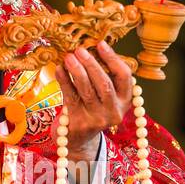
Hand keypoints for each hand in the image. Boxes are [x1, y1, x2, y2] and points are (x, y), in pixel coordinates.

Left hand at [54, 41, 133, 161]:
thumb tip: (90, 47)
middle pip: (105, 83)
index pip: (125, 76)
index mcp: (125, 101)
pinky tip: (59, 69)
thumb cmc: (91, 109)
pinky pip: (71, 97)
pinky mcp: (79, 123)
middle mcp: (114, 111)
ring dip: (77, 71)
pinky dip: (64, 81)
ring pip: (87, 90)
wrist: (78, 140)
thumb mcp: (104, 96)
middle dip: (91, 64)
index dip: (113, 58)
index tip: (100, 43)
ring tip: (68, 57)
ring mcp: (97, 119)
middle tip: (80, 50)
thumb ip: (103, 76)